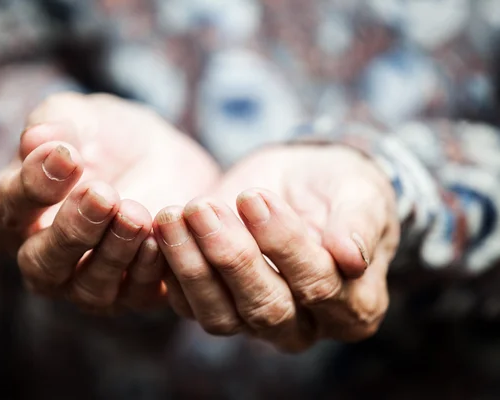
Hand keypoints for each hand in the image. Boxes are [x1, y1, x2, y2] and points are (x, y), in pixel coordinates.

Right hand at [0, 93, 219, 313]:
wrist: (159, 155)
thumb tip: (35, 140)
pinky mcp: (134, 290)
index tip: (68, 157)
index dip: (33, 187)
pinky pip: (136, 294)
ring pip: (90, 287)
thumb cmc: (104, 137)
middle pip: (43, 263)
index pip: (6, 211)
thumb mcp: (79, 117)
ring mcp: (88, 282)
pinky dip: (147, 272)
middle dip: (73, 230)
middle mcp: (45, 258)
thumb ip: (54, 125)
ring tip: (135, 213)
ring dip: (113, 252)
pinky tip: (158, 239)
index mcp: (14, 214)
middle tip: (102, 194)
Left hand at [154, 144, 398, 350]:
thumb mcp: (360, 193)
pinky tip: (162, 232)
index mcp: (353, 307)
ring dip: (192, 265)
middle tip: (202, 207)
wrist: (304, 183)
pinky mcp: (218, 306)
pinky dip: (172, 270)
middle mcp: (305, 325)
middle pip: (266, 308)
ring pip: (220, 315)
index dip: (283, 244)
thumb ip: (359, 224)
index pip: (318, 287)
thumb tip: (351, 258)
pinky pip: (190, 304)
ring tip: (173, 216)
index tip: (253, 198)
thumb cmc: (339, 189)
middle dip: (231, 256)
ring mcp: (256, 322)